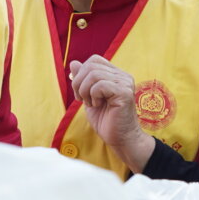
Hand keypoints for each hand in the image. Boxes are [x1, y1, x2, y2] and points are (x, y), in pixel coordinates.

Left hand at [68, 55, 155, 172]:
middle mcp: (123, 76)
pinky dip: (93, 96)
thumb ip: (82, 80)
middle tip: (82, 100)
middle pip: (92, 65)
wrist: (120, 139)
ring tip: (91, 104)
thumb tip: (73, 62)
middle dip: (79, 83)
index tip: (80, 92)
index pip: (94, 60)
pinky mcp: (125, 93)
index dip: (81, 73)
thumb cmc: (106, 120)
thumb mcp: (88, 97)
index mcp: (116, 75)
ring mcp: (125, 83)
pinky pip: (100, 85)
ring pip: (94, 74)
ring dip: (85, 91)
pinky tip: (98, 105)